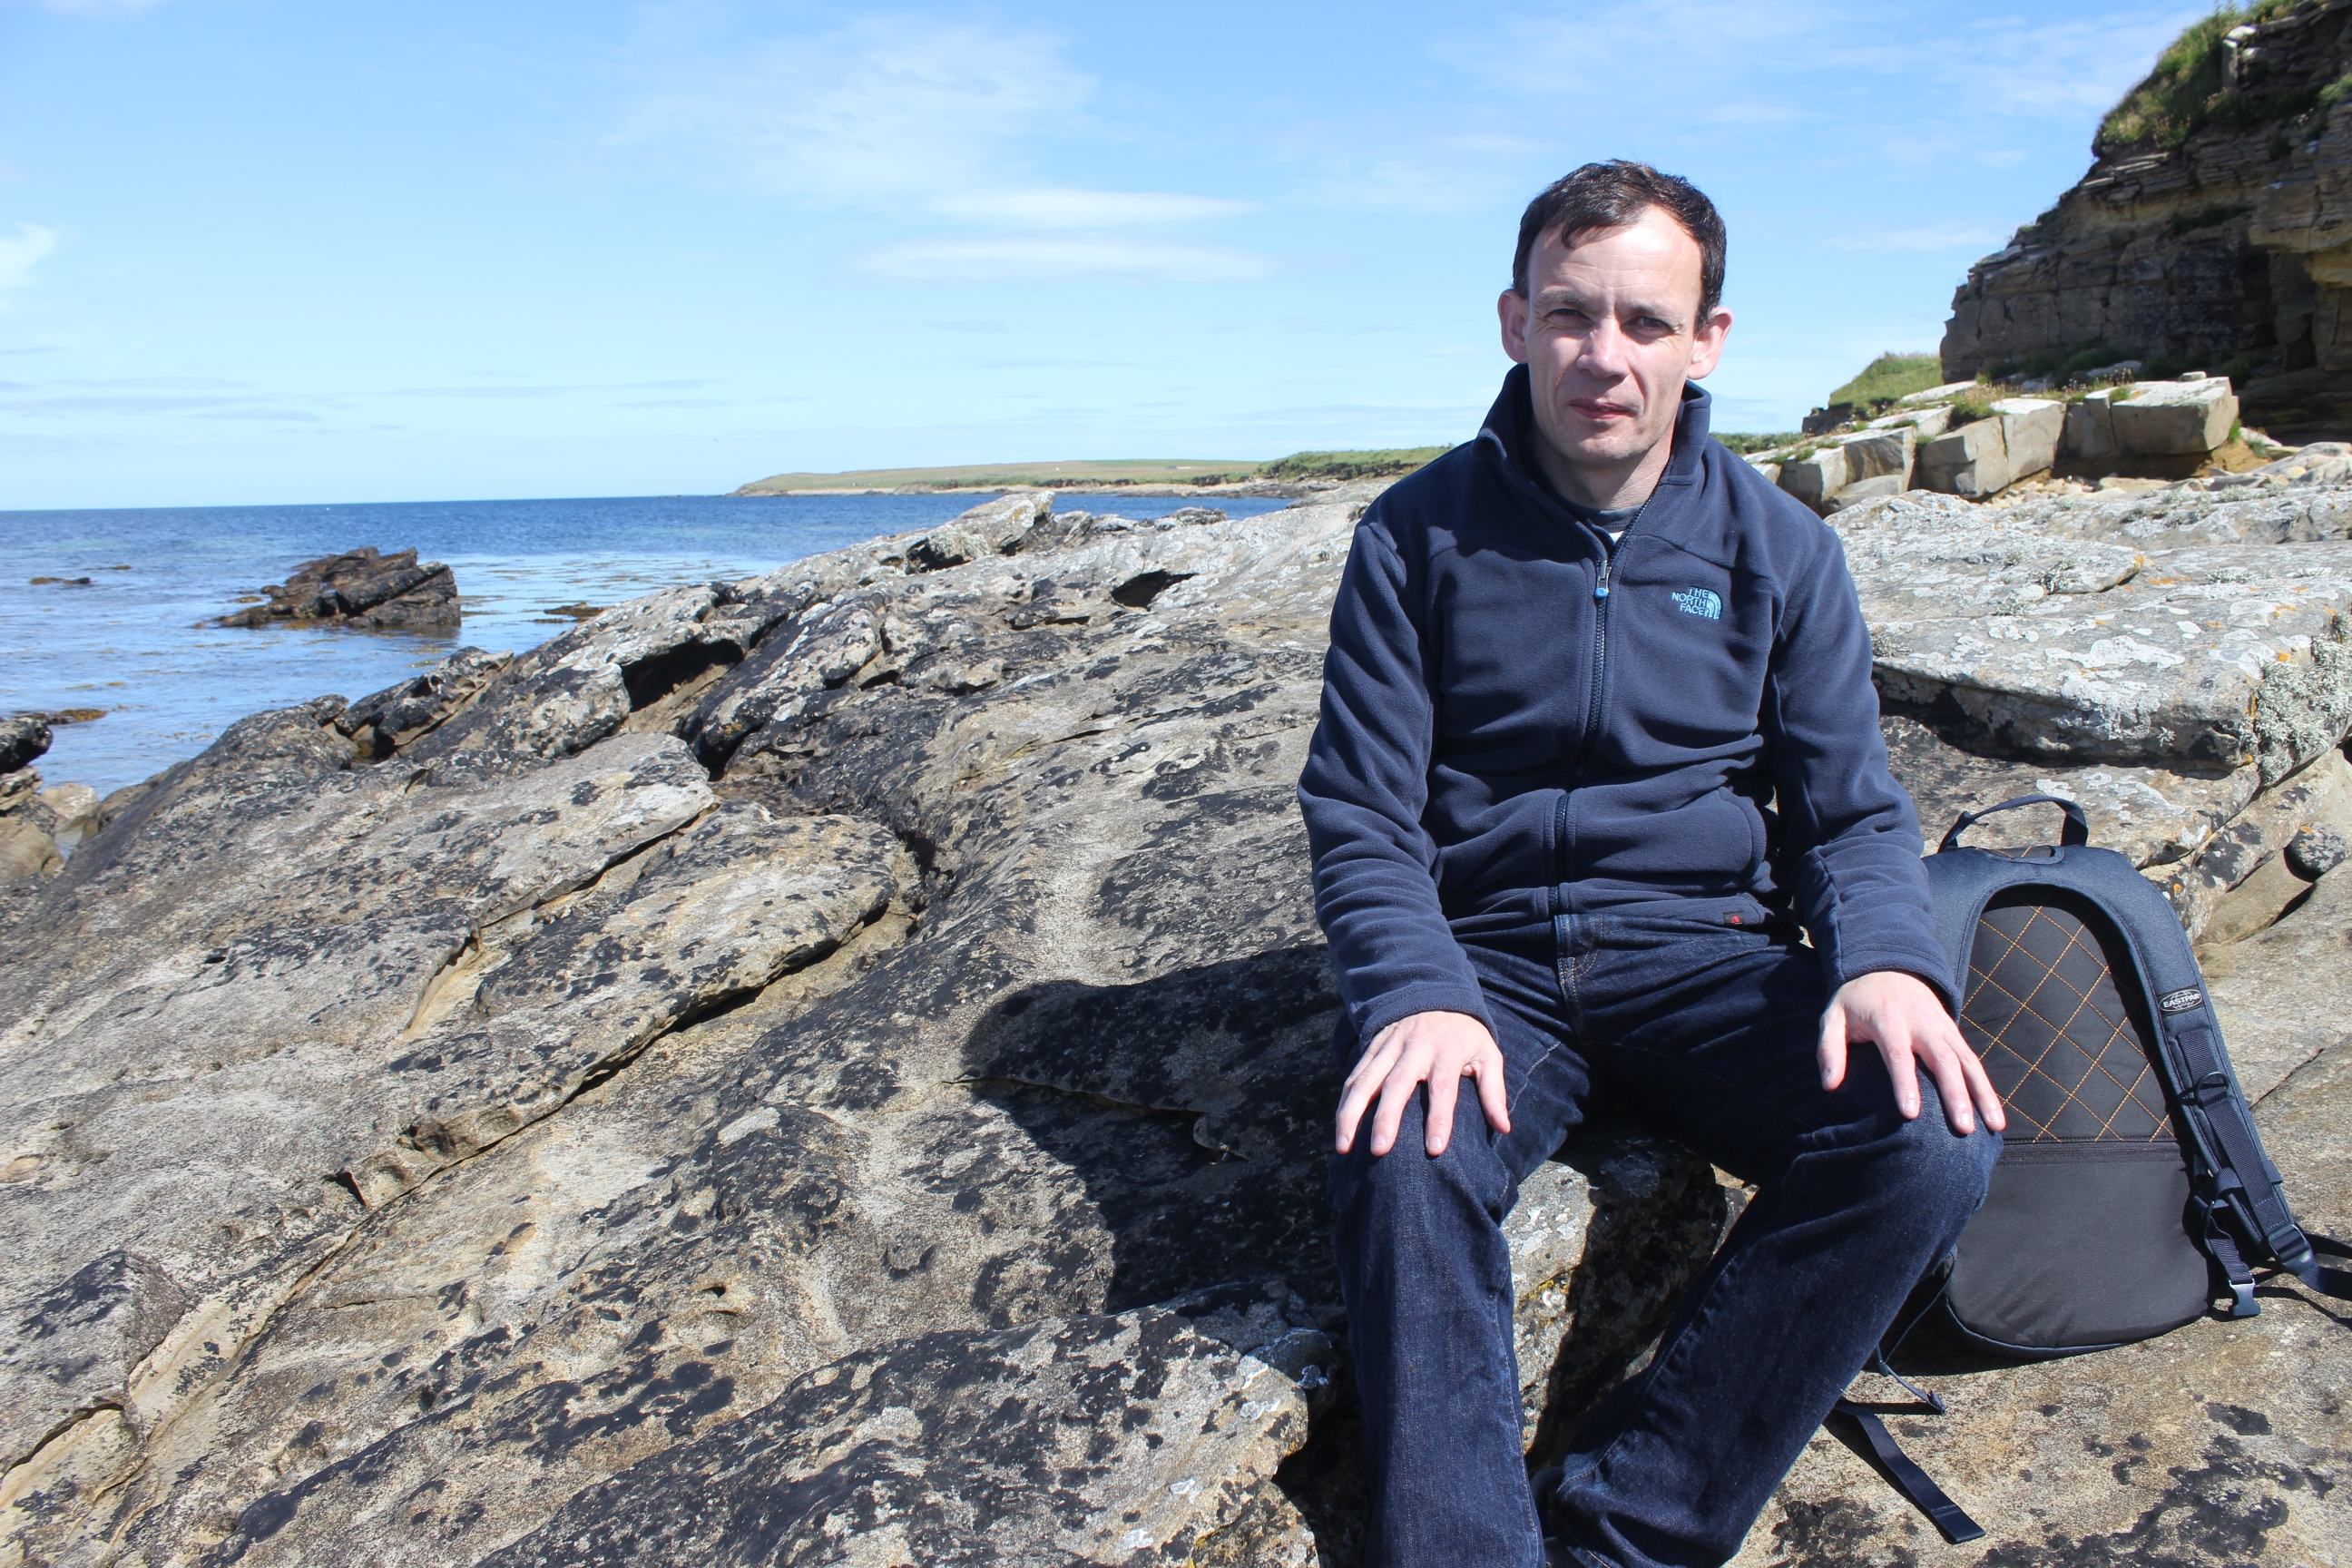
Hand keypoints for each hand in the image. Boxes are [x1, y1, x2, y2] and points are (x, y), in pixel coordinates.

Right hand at [1334, 1010, 1511, 1158]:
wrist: (1434, 993)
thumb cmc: (1465, 1035)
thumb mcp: (1488, 1055)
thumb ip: (1494, 1091)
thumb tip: (1504, 1128)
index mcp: (1446, 1051)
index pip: (1443, 1089)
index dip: (1439, 1119)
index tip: (1435, 1149)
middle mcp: (1414, 1048)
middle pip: (1397, 1086)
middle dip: (1386, 1119)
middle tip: (1379, 1151)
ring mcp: (1389, 1047)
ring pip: (1366, 1081)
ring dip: (1351, 1114)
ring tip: (1343, 1146)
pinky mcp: (1372, 1047)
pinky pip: (1355, 1075)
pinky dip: (1344, 1100)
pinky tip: (1340, 1127)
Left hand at [1819, 971, 2005, 1135]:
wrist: (1886, 965)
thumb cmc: (1856, 1000)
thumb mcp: (1833, 1016)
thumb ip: (1829, 1049)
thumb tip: (1829, 1085)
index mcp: (1888, 1020)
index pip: (1899, 1055)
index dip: (1905, 1084)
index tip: (1910, 1114)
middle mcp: (1921, 1023)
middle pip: (1943, 1060)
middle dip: (1955, 1095)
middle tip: (1963, 1129)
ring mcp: (1941, 1027)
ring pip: (1967, 1061)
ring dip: (1982, 1094)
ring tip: (1993, 1126)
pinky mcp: (1953, 1031)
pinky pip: (1973, 1060)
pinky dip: (1986, 1086)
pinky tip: (1994, 1113)